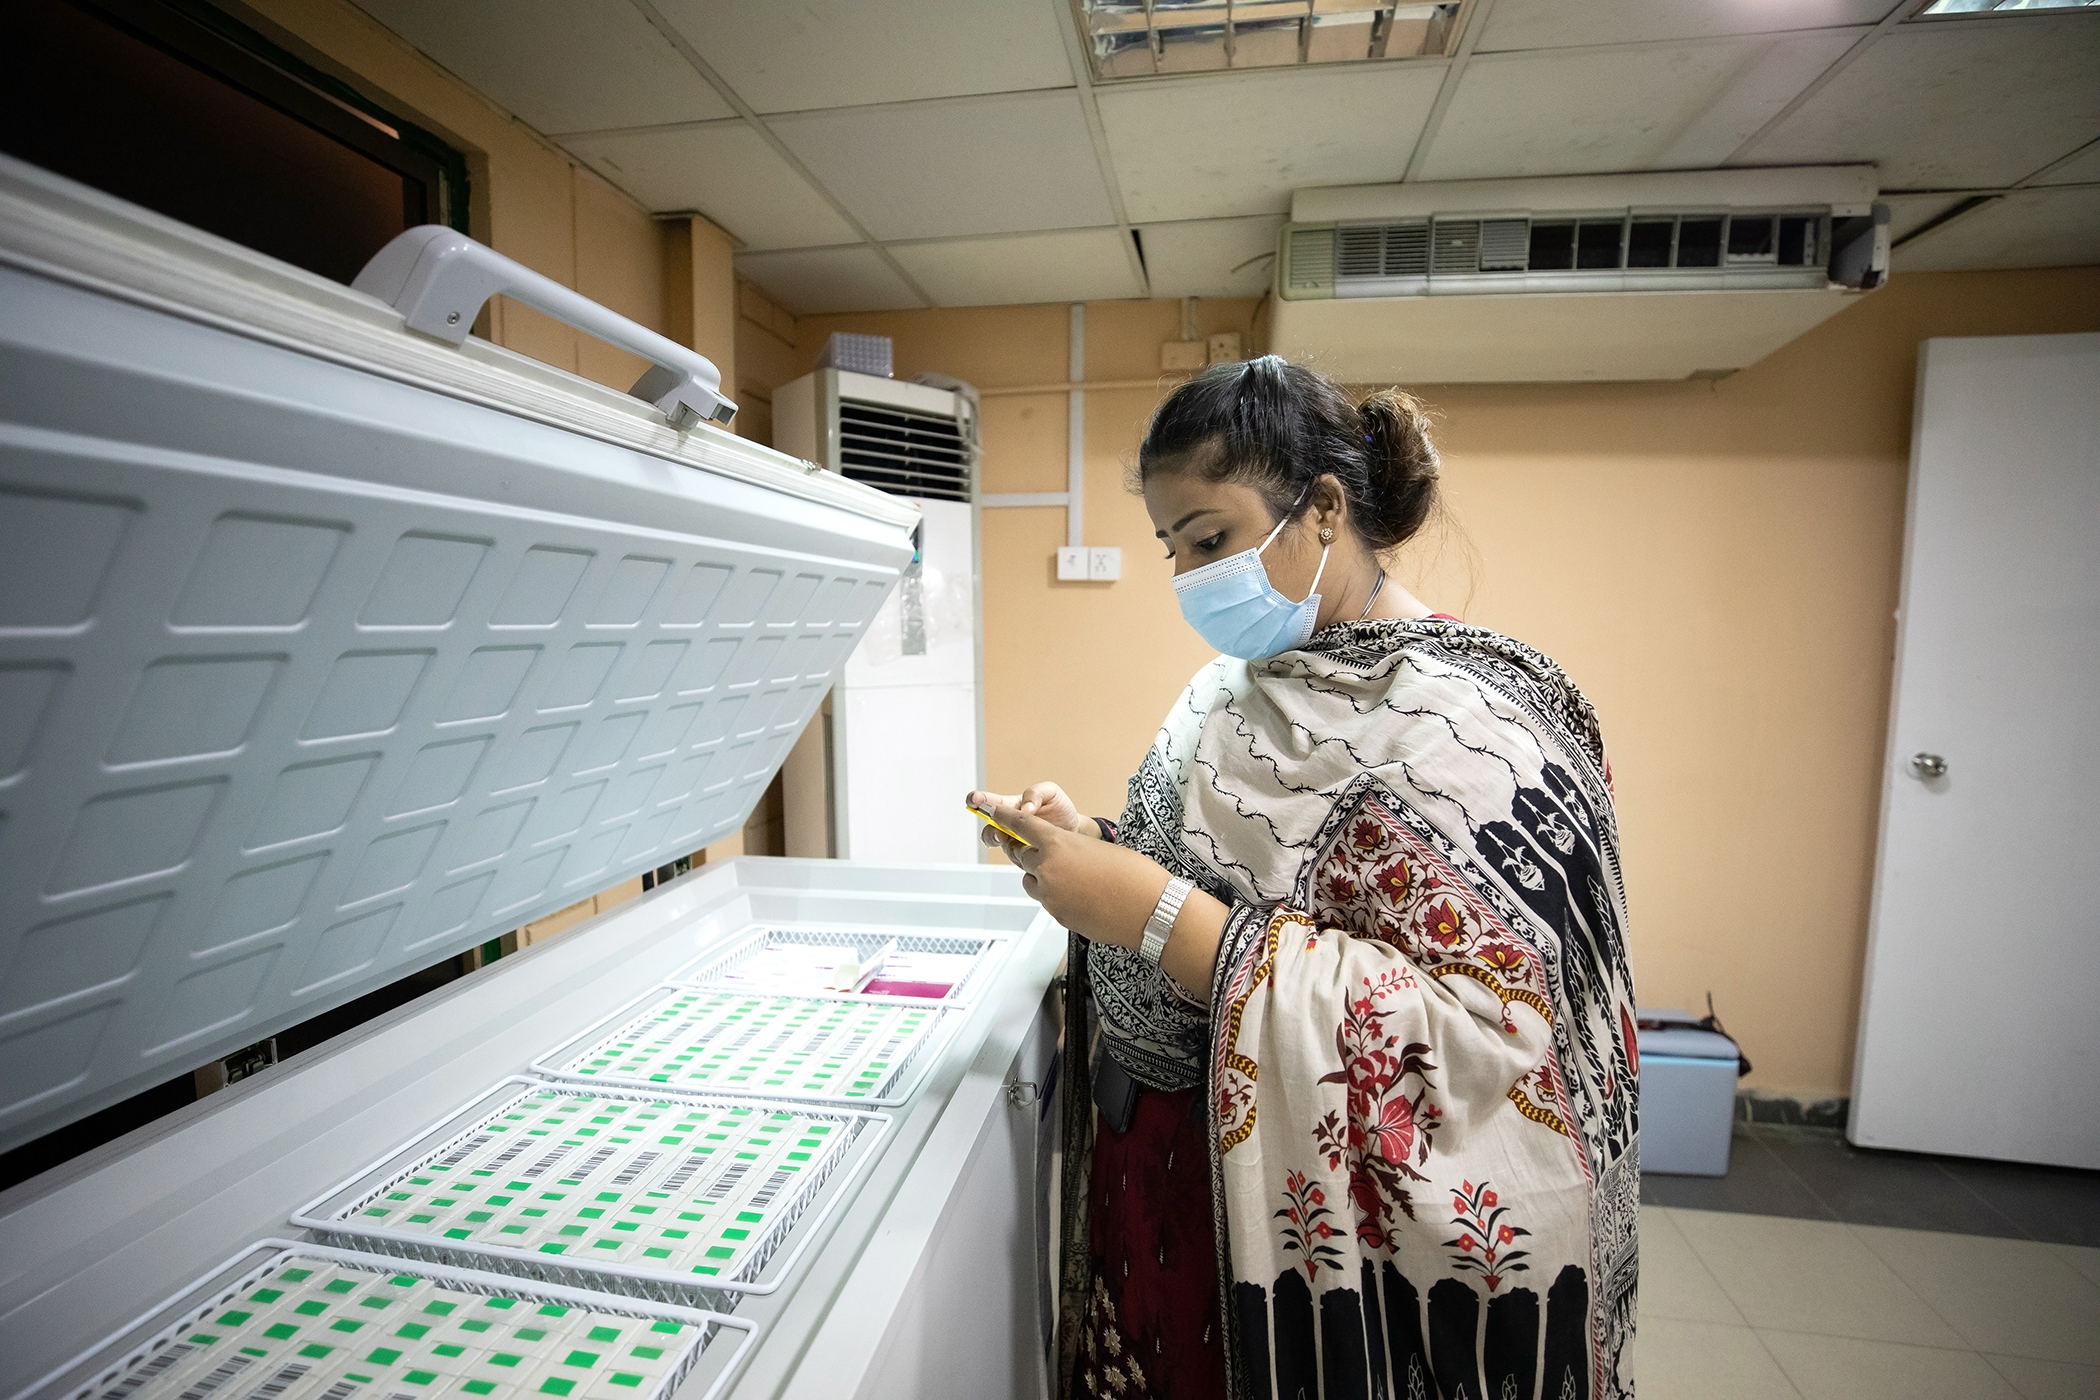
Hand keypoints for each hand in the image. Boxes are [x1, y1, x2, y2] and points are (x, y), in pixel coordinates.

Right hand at [968, 781, 1093, 851]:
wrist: (1076, 832)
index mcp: (1012, 806)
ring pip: (997, 842)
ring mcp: (1014, 841)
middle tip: (994, 823)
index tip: (975, 800)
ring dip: (998, 838)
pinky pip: (1014, 857)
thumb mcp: (1051, 793)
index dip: (977, 800)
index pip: (989, 802)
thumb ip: (1036, 793)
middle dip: (986, 824)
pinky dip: (1016, 853)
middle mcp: (1008, 825)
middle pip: (988, 825)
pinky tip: (1025, 849)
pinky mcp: (1022, 857)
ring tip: (1006, 836)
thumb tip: (1025, 808)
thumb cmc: (1061, 810)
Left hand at [990, 802, 1230, 994]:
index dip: (1004, 816)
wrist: (1150, 910)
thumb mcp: (1099, 849)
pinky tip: (1083, 896)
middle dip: (1031, 854)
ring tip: (1074, 878)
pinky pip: (1047, 901)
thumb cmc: (1134, 874)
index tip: (990, 810)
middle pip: (1022, 856)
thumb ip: (1071, 849)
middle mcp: (1047, 868)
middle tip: (1048, 854)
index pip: (1021, 825)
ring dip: (1042, 877)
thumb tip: (1060, 857)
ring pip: (1030, 881)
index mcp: (1058, 843)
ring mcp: (1050, 895)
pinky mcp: (1057, 916)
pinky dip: (1057, 896)